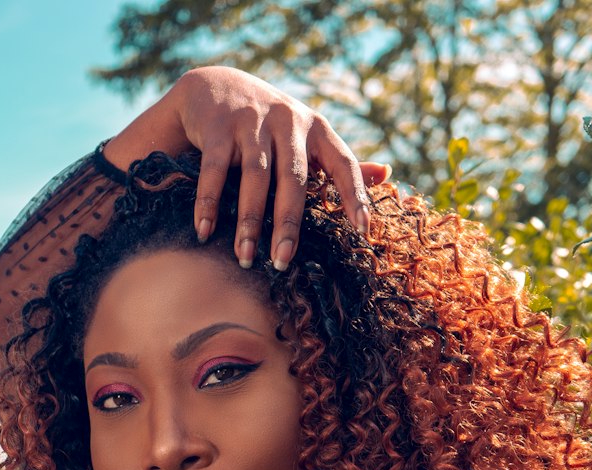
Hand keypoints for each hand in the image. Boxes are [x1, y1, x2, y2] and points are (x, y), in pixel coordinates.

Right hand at [169, 66, 387, 268]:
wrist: (215, 86)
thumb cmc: (268, 125)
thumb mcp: (306, 137)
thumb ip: (338, 161)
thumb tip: (387, 174)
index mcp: (316, 129)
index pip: (343, 163)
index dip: (355, 195)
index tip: (363, 231)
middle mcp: (289, 121)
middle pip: (294, 178)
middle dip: (288, 223)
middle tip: (282, 261)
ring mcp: (253, 121)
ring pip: (255, 177)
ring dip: (249, 221)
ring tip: (244, 258)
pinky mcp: (219, 126)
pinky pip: (215, 170)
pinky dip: (209, 202)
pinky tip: (205, 232)